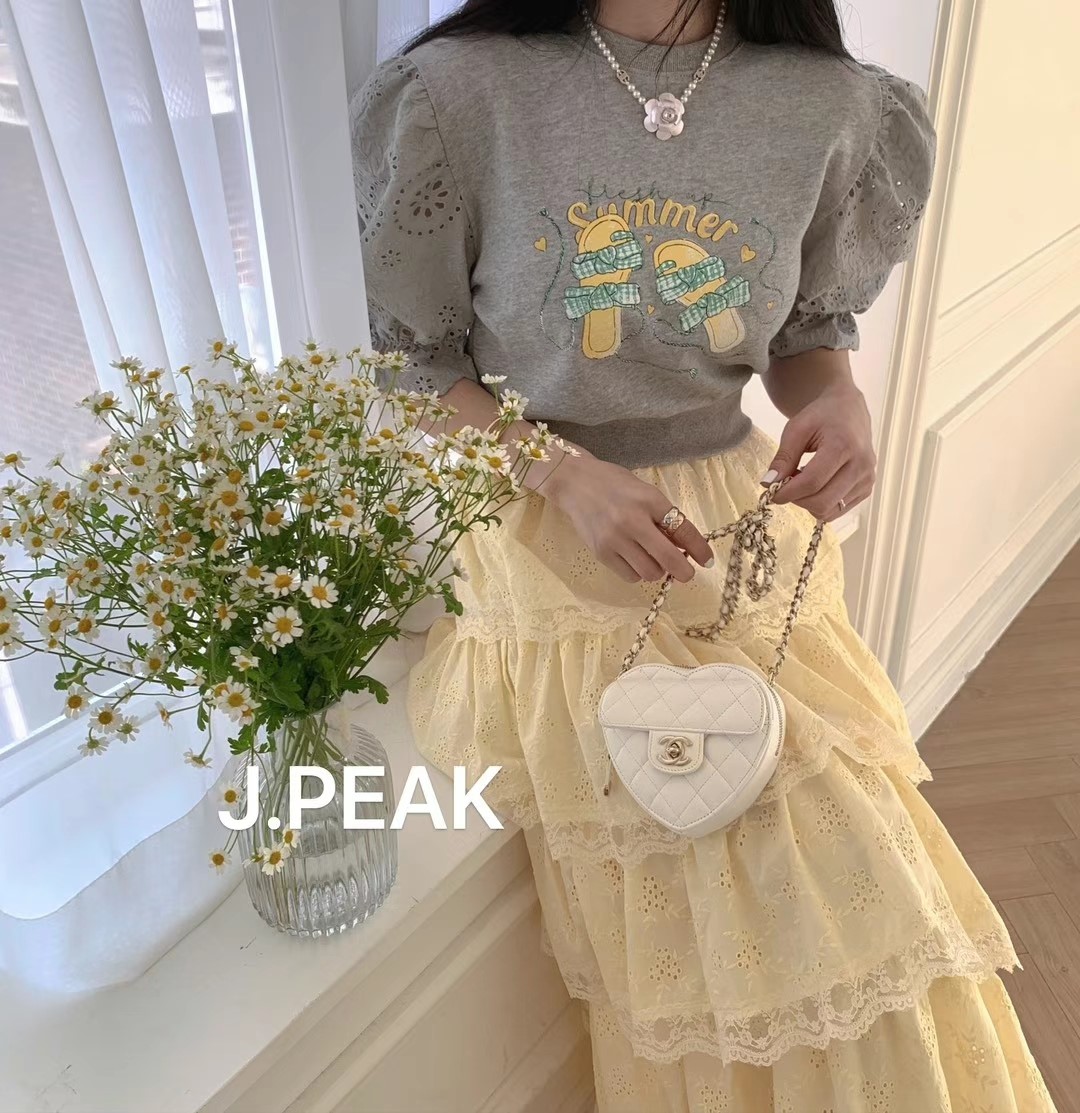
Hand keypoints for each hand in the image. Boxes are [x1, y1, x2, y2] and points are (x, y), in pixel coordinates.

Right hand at [540, 451, 714, 582]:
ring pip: (650, 572)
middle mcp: (633, 521)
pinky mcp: (601, 553)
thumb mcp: (645, 493)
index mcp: (649, 500)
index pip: (683, 530)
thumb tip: (684, 547)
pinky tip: (634, 559)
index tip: (707, 560)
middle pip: (669, 559)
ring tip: (651, 558)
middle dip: (683, 571)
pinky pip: (630, 576)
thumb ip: (664, 517)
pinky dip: (638, 572)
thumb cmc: (615, 485)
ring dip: (657, 570)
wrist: (575, 483)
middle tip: (685, 572)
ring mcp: (615, 539)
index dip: (700, 549)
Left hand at [763, 382, 875, 520]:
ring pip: (829, 511)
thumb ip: (783, 458)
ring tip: (802, 482)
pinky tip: (817, 486)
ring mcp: (867, 479)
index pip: (812, 482)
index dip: (787, 492)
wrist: (848, 410)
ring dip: (808, 503)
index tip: (771, 491)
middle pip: (821, 502)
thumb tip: (768, 484)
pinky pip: (837, 510)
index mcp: (843, 446)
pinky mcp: (867, 489)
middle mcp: (861, 465)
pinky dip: (821, 504)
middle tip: (787, 485)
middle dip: (797, 499)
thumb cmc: (821, 416)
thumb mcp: (796, 429)